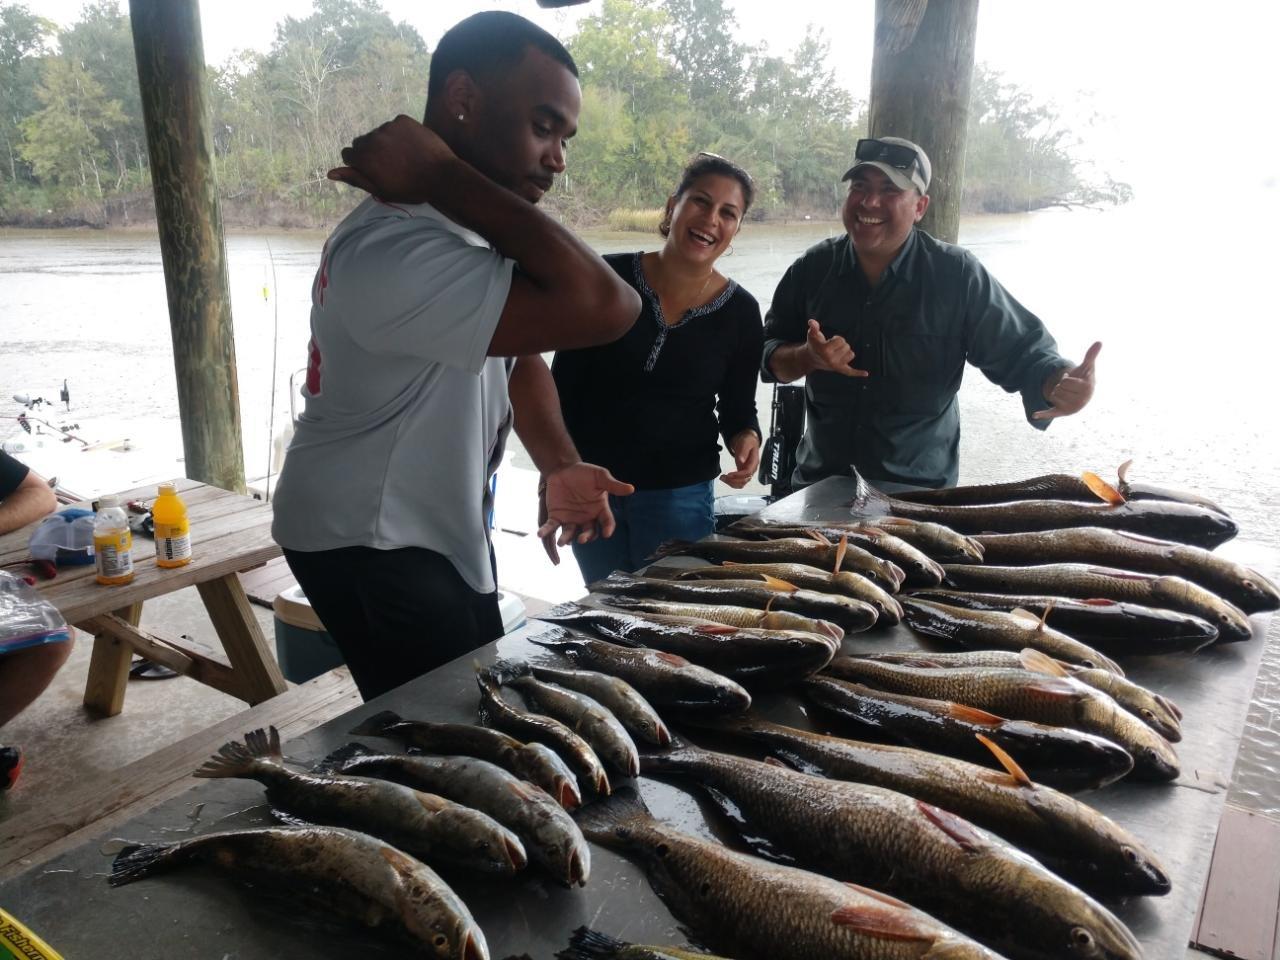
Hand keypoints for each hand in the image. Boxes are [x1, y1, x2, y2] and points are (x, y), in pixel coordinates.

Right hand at [327, 115, 455, 202]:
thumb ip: (356, 179)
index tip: (374, 170)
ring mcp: (388, 127)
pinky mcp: (403, 120)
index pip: (348, 154)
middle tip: (390, 163)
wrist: (442, 176)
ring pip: (378, 133)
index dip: (360, 164)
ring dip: (385, 142)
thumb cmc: (411, 188)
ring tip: (403, 155)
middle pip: (362, 142)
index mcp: (364, 158)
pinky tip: (411, 145)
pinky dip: (399, 133)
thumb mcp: (381, 190)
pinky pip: (394, 125)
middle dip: (370, 151)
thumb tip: (331, 173)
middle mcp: (372, 139)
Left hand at [536, 463, 634, 562]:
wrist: (564, 468)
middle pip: (589, 532)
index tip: (607, 534)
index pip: (606, 522)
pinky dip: (546, 531)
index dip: (607, 528)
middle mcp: (586, 518)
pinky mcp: (556, 517)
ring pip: (570, 533)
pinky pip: (552, 527)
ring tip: (562, 542)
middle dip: (586, 537)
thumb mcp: (600, 476)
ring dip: (566, 539)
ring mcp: (571, 519)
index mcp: (599, 510)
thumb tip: (631, 489)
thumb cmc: (585, 473)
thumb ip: (613, 484)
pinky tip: (540, 534)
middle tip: (582, 539)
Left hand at [720, 430, 760, 488]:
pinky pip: (738, 481)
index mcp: (754, 462)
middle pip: (744, 480)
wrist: (748, 440)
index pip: (748, 472)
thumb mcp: (745, 443)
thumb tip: (741, 461)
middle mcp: (752, 469)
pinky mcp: (742, 473)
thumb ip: (743, 451)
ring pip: (741, 483)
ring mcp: (747, 472)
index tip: (729, 474)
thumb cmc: (747, 441)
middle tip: (723, 477)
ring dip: (731, 483)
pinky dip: (731, 482)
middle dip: (733, 481)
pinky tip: (725, 478)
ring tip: (722, 478)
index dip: (738, 475)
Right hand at [805, 319, 868, 376]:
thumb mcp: (812, 334)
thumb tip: (811, 321)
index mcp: (825, 350)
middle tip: (832, 347)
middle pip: (847, 346)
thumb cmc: (813, 344)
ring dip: (845, 351)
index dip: (836, 339)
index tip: (829, 341)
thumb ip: (814, 327)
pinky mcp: (839, 370)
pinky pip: (850, 372)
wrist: (810, 359)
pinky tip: (866, 373)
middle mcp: (831, 359)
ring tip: (836, 352)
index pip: (840, 340)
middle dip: (841, 344)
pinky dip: (858, 373)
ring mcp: (835, 366)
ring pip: (851, 354)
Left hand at [1035, 341, 1101, 420]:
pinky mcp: (1062, 413)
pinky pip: (1051, 413)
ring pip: (1052, 396)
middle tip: (1069, 388)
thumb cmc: (1084, 378)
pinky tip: (1034, 415)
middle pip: (1058, 389)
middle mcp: (1080, 401)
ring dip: (1056, 392)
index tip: (1072, 380)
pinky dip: (1043, 414)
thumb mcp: (1087, 367)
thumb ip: (1091, 355)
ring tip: (1066, 393)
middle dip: (1061, 385)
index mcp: (1086, 389)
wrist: (1083, 395)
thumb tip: (1099, 341)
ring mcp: (1071, 408)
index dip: (1066, 378)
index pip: (1065, 381)